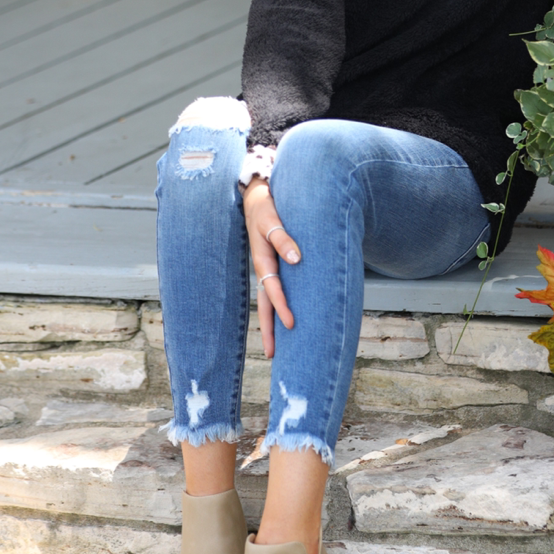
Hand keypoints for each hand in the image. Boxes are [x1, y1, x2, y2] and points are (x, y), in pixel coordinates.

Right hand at [242, 179, 299, 357]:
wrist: (256, 197)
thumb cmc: (266, 207)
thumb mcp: (272, 219)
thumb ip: (283, 237)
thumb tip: (296, 259)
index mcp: (263, 260)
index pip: (274, 289)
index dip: (282, 307)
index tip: (291, 325)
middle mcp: (263, 268)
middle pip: (266, 304)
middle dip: (269, 329)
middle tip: (272, 355)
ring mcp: (266, 268)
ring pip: (269, 301)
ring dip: (271, 322)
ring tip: (275, 348)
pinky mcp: (271, 265)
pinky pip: (274, 291)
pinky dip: (277, 307)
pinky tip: (283, 318)